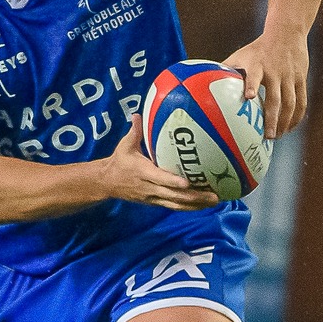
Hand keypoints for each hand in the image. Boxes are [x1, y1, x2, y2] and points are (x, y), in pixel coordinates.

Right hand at [98, 122, 220, 210]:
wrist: (107, 183)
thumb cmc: (119, 162)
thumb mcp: (125, 146)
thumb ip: (135, 131)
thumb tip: (139, 114)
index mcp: (143, 173)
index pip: (160, 178)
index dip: (173, 182)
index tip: (187, 183)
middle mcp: (150, 187)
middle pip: (174, 196)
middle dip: (195, 197)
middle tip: (214, 195)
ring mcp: (154, 197)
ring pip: (177, 204)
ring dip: (196, 204)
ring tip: (215, 201)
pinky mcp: (156, 203)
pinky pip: (174, 207)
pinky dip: (190, 207)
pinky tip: (204, 205)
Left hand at [224, 28, 308, 139]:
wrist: (286, 32)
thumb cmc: (258, 48)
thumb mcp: (241, 55)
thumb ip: (226, 69)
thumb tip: (202, 84)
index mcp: (258, 65)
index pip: (254, 75)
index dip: (252, 85)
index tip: (248, 97)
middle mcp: (275, 72)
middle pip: (276, 98)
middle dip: (272, 118)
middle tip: (268, 136)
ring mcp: (289, 77)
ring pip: (291, 103)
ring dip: (285, 122)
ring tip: (278, 136)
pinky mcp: (300, 80)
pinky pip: (301, 102)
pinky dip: (297, 117)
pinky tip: (290, 128)